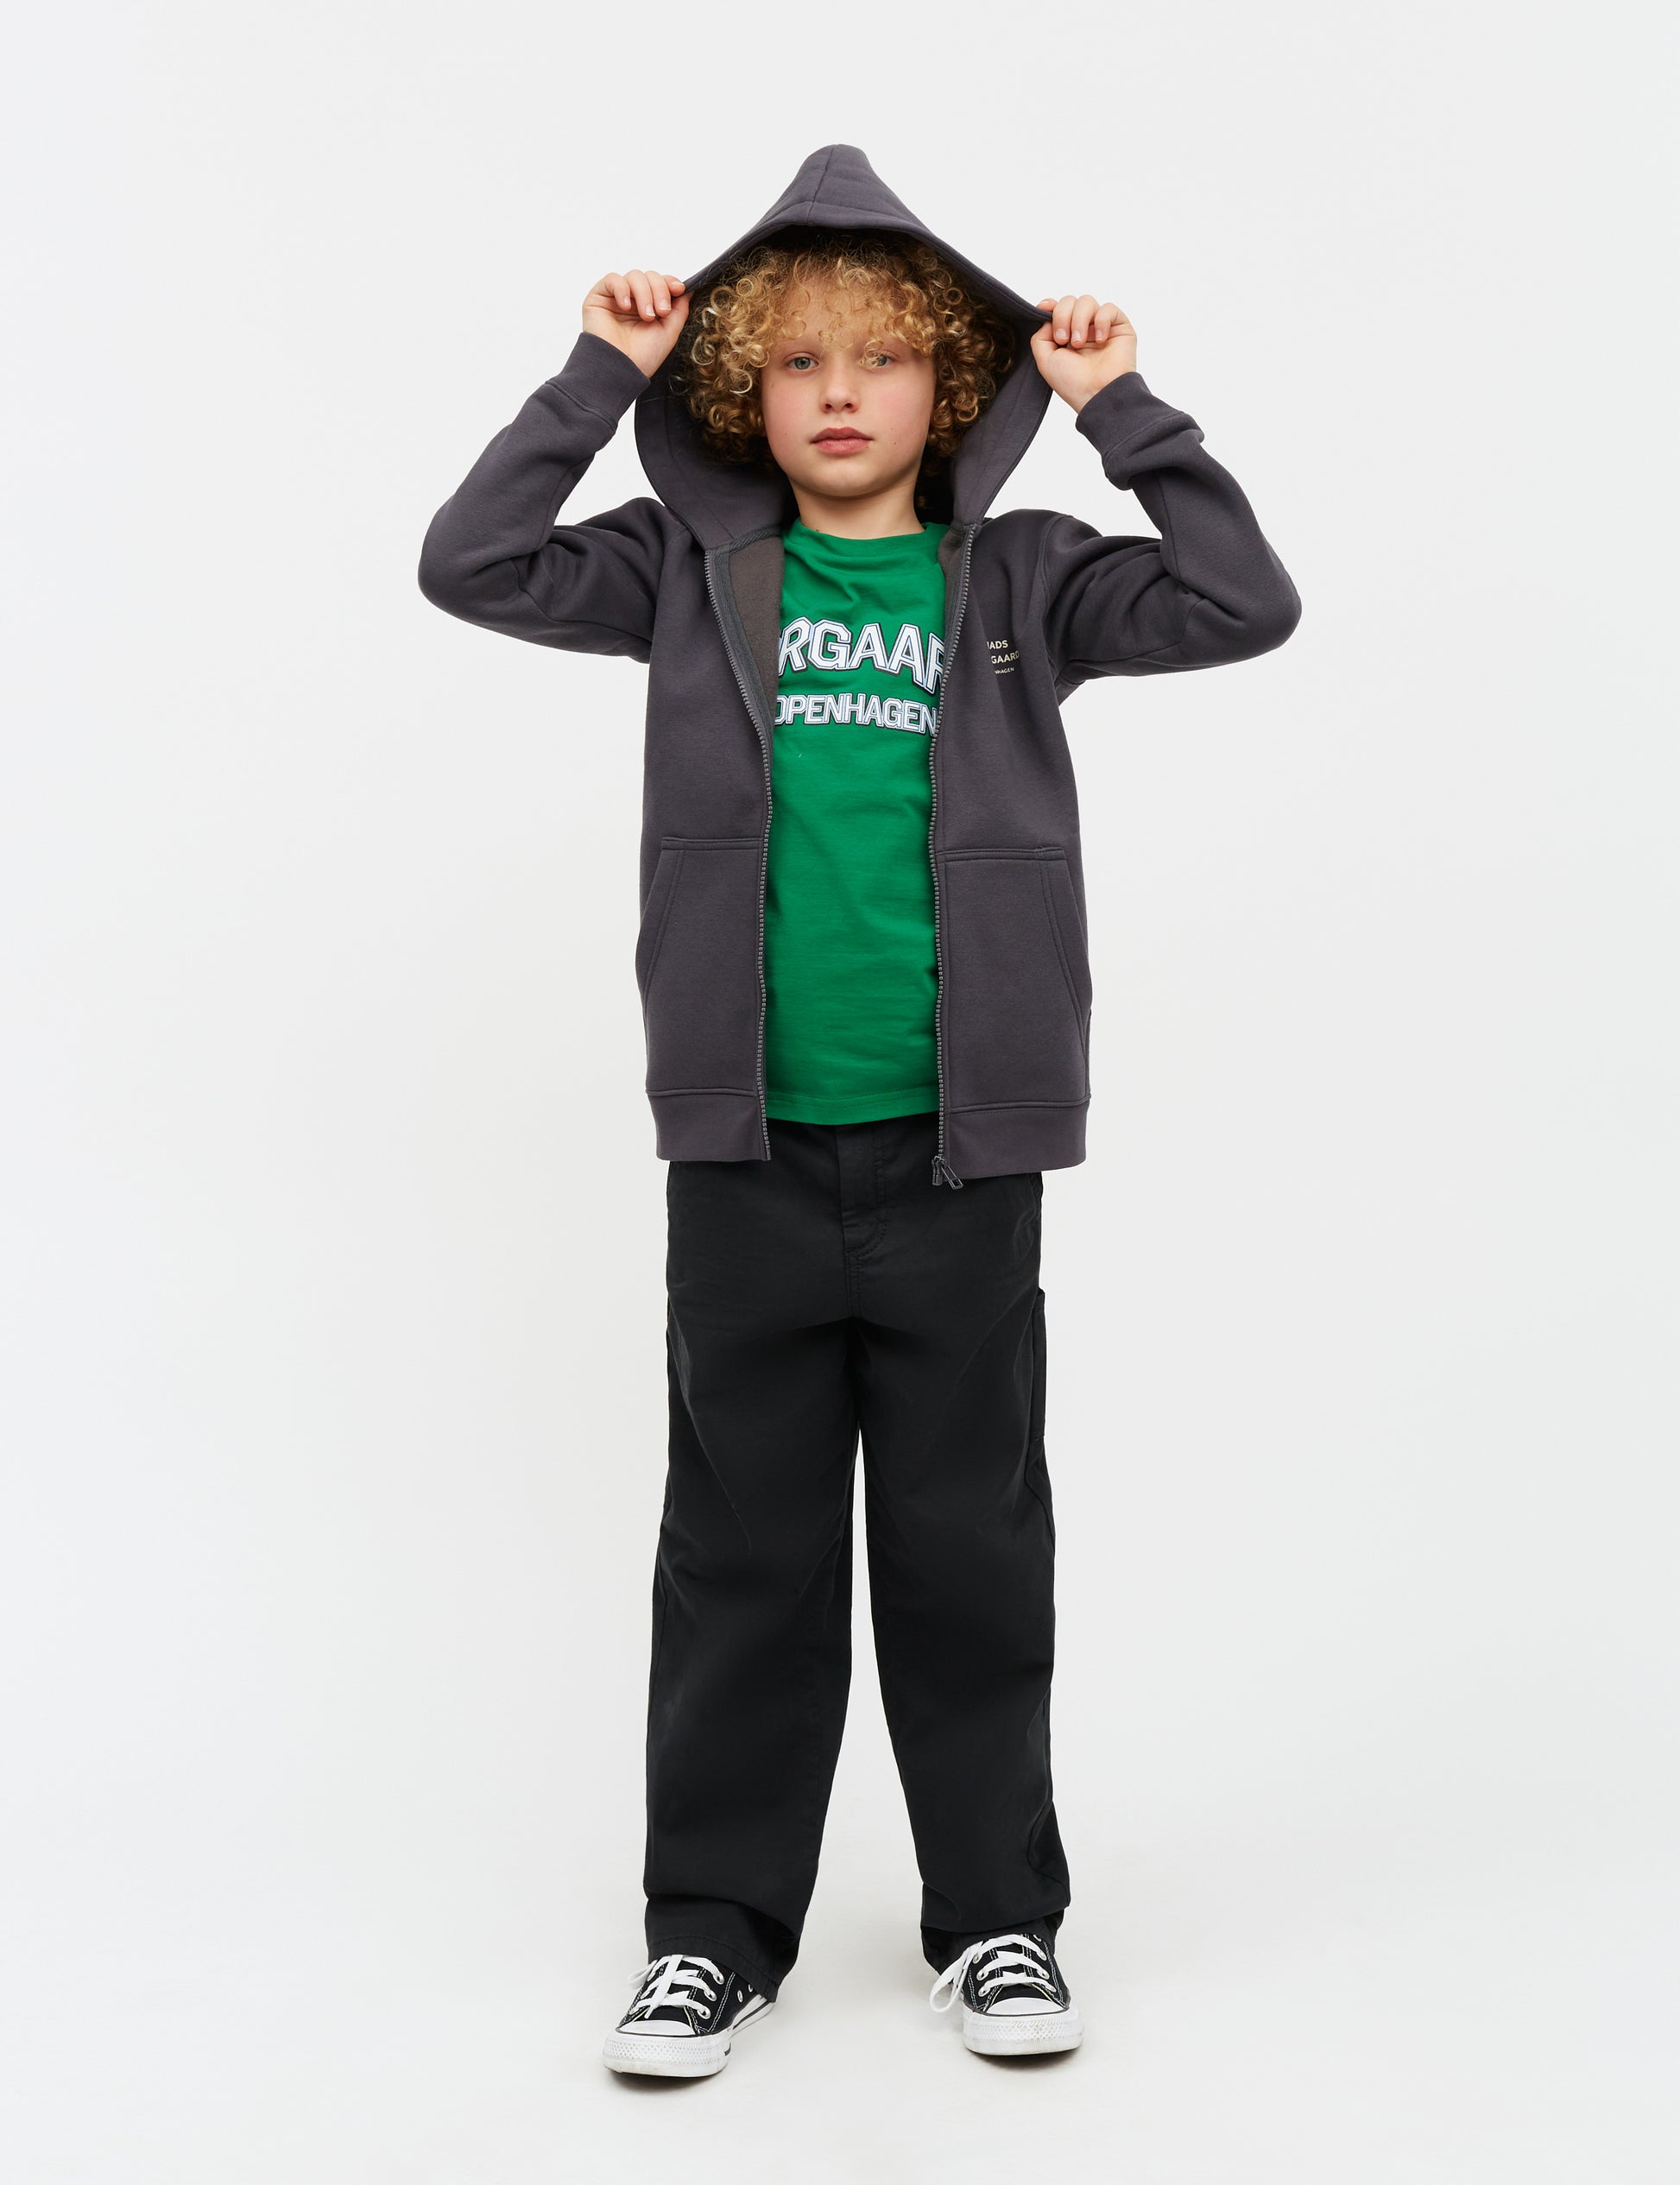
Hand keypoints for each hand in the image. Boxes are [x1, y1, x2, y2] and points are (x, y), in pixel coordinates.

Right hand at [582, 268, 689, 375]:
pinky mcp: (599, 296)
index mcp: (649, 307)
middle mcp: (633, 301)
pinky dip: (623, 289)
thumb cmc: (642, 357)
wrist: (620, 370)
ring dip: (644, 293)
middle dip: (659, 290)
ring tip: (645, 316)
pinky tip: (626, 306)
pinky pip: (613, 279)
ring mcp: (616, 298)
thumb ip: (679, 310)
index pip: (660, 283)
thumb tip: (687, 288)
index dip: (670, 282)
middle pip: (649, 276)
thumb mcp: (669, 332)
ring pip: (634, 276)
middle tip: (661, 312)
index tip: (679, 289)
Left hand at [1030, 294, 1136, 411]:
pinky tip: (1101, 340)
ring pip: (1086, 301)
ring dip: (1079, 320)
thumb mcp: (1045, 361)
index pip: (1057, 309)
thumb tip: (1046, 317)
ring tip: (1079, 343)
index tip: (1044, 309)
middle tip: (1063, 340)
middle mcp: (1083, 329)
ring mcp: (1101, 327)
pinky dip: (1101, 321)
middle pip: (1069, 301)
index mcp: (1066, 336)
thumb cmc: (1073, 383)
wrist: (1097, 394)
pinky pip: (1109, 308)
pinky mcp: (1120, 326)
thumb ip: (1039, 337)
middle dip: (1062, 316)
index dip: (1050, 306)